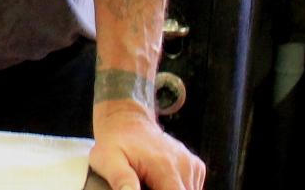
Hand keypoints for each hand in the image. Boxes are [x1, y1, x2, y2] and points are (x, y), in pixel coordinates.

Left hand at [89, 106, 205, 189]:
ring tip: (149, 180)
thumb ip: (121, 179)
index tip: (144, 186)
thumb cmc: (114, 142)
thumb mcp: (108, 159)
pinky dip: (177, 188)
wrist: (126, 120)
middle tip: (144, 182)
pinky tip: (160, 179)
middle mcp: (184, 165)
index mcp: (165, 167)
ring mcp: (192, 165)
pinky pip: (191, 187)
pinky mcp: (196, 166)